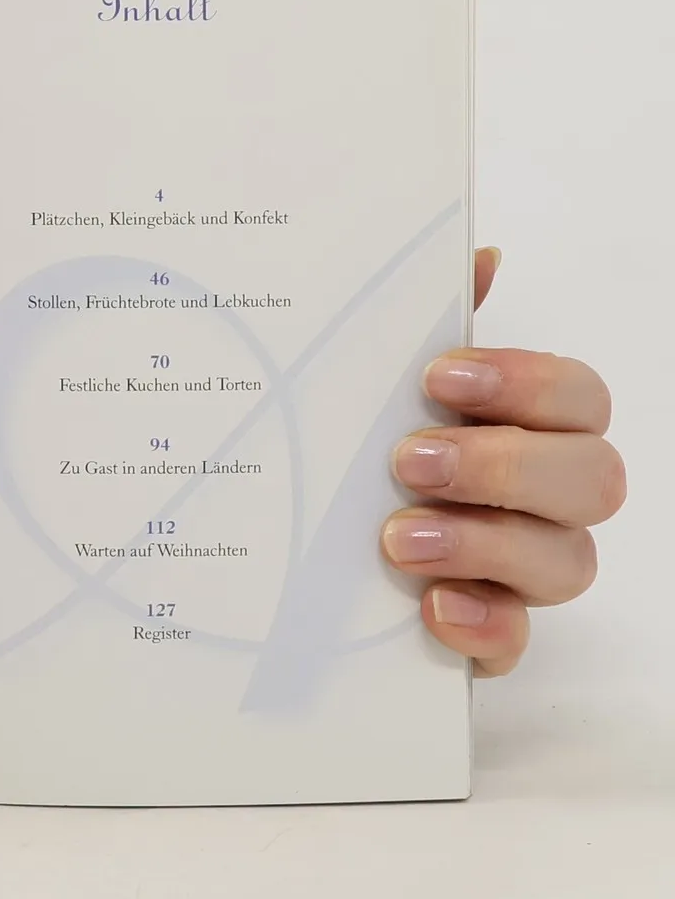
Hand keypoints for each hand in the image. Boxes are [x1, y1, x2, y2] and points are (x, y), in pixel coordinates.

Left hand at [385, 250, 623, 674]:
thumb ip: (431, 325)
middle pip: (592, 478)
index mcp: (533, 428)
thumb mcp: (381, 387)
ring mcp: (526, 572)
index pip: (579, 398)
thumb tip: (478, 254)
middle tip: (408, 461)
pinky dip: (483, 626)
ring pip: (566, 562)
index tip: (441, 377)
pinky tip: (434, 611)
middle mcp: (548, 501)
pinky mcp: (492, 636)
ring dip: (485, 543)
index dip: (526, 383)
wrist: (305, 557)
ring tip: (399, 539)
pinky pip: (518, 644)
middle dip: (502, 465)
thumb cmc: (369, 455)